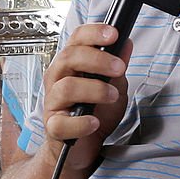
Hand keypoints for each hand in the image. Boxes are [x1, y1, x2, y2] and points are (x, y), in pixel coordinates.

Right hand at [41, 23, 130, 169]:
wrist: (84, 146)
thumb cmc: (95, 111)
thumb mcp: (113, 85)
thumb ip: (117, 66)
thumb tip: (126, 44)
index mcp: (71, 64)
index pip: (76, 39)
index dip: (94, 33)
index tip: (114, 34)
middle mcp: (58, 79)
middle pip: (69, 58)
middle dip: (98, 60)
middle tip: (119, 68)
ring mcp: (53, 103)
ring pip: (66, 87)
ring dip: (95, 89)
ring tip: (112, 96)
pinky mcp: (54, 128)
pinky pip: (62, 123)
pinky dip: (81, 123)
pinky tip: (94, 122)